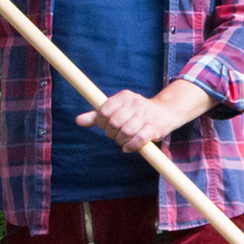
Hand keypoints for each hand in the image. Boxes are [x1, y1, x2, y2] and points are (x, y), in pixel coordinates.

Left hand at [75, 81, 212, 152]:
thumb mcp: (117, 110)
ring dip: (121, 141)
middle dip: (112, 133)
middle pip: (114, 123)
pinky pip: (139, 139)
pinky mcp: (155, 127)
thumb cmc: (136, 113)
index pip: (104, 111)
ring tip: (123, 141)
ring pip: (126, 131)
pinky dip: (131, 146)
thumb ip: (97, 116)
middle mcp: (136, 103)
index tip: (107, 126)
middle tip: (115, 135)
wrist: (166, 112)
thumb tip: (78, 121)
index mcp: (124, 96)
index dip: (102, 123)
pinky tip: (128, 147)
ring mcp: (146, 115)